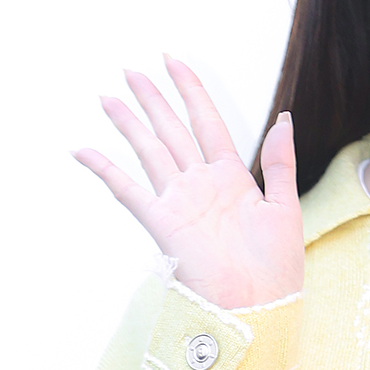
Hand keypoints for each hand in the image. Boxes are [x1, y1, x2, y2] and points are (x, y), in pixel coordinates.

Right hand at [73, 57, 303, 309]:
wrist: (260, 308)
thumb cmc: (276, 269)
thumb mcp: (285, 208)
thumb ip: (280, 162)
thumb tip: (284, 117)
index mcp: (231, 178)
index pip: (206, 122)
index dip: (190, 90)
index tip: (173, 61)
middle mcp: (201, 185)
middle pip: (171, 130)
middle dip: (152, 99)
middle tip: (130, 70)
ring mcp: (180, 202)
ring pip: (149, 150)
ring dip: (129, 123)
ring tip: (109, 97)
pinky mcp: (163, 224)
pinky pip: (128, 191)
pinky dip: (105, 169)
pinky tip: (83, 150)